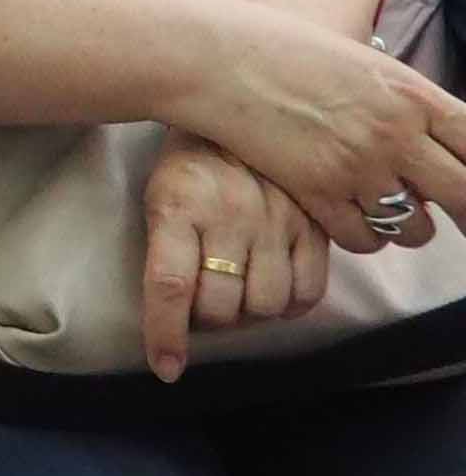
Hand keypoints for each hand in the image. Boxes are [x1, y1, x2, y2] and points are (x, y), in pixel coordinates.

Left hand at [137, 132, 332, 380]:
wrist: (241, 107)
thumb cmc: (190, 163)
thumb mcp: (161, 194)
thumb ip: (167, 248)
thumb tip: (175, 316)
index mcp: (178, 209)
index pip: (170, 285)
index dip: (166, 334)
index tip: (167, 368)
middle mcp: (229, 218)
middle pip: (222, 307)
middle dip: (209, 320)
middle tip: (205, 304)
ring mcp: (277, 222)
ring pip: (266, 306)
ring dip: (249, 313)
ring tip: (239, 291)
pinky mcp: (313, 225)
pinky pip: (308, 292)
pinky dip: (290, 306)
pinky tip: (274, 289)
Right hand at [161, 8, 465, 237]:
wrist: (217, 58)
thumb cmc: (287, 52)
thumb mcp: (366, 67)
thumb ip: (408, 106)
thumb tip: (437, 147)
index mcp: (413, 95)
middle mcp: (395, 134)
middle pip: (465, 194)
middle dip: (464, 211)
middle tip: (451, 214)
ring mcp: (357, 167)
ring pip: (415, 227)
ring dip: (408, 226)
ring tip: (386, 210)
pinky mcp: (317, 192)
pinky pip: (364, 239)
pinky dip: (364, 236)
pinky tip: (349, 217)